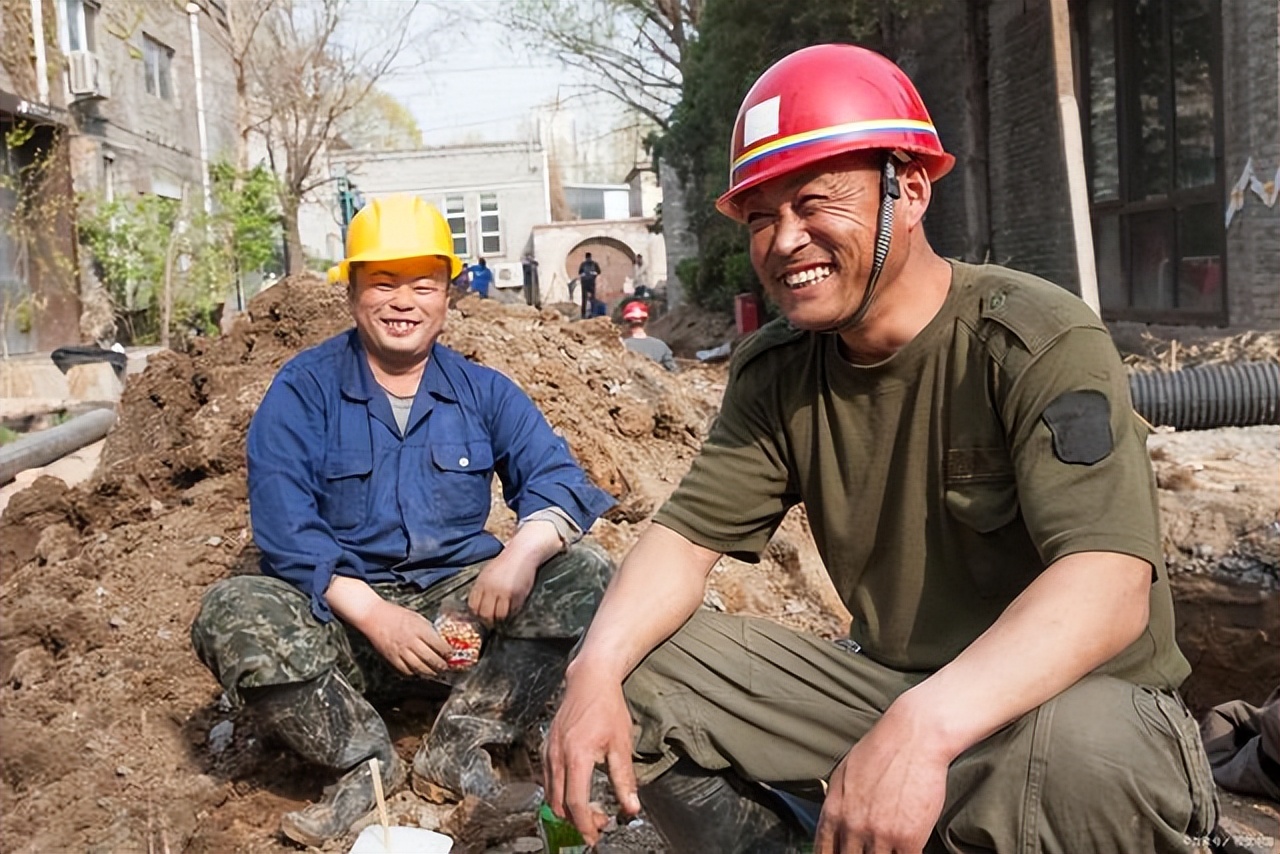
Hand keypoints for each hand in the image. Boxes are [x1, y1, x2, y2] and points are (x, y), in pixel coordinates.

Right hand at [361, 599, 452, 677]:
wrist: (373, 616)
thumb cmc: (396, 614)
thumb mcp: (417, 617)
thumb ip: (428, 629)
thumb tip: (440, 641)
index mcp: (419, 629)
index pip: (439, 645)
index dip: (447, 652)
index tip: (451, 654)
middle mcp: (411, 642)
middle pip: (431, 659)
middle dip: (441, 666)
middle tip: (447, 667)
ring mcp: (401, 651)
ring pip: (419, 668)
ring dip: (430, 673)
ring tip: (436, 673)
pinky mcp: (391, 658)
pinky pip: (406, 671)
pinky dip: (415, 673)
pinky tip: (419, 672)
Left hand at [467, 547, 538, 625]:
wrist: (522, 553)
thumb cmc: (505, 563)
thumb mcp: (487, 574)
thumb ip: (481, 589)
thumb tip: (477, 607)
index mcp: (481, 583)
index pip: (473, 606)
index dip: (476, 613)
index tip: (481, 615)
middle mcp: (491, 588)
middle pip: (485, 614)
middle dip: (487, 620)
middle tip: (491, 621)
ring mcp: (504, 592)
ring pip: (499, 615)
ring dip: (500, 618)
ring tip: (502, 617)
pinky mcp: (517, 595)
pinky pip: (512, 610)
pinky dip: (512, 612)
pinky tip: (512, 608)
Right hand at [542, 665, 640, 844]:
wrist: (589, 681)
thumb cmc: (607, 708)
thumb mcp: (621, 744)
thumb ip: (624, 779)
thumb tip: (632, 808)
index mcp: (576, 757)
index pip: (576, 804)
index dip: (586, 825)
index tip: (595, 837)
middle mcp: (556, 757)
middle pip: (559, 805)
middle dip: (578, 820)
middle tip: (599, 822)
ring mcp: (548, 752)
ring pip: (550, 795)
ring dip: (568, 808)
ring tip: (590, 809)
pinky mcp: (546, 748)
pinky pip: (548, 780)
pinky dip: (559, 793)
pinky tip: (577, 790)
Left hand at [814, 705, 950, 853]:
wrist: (913, 737)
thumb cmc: (882, 749)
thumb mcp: (844, 773)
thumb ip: (836, 803)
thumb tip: (833, 823)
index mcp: (834, 811)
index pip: (824, 851)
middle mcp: (853, 826)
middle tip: (869, 849)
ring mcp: (880, 835)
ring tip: (888, 849)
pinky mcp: (908, 839)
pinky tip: (907, 850)